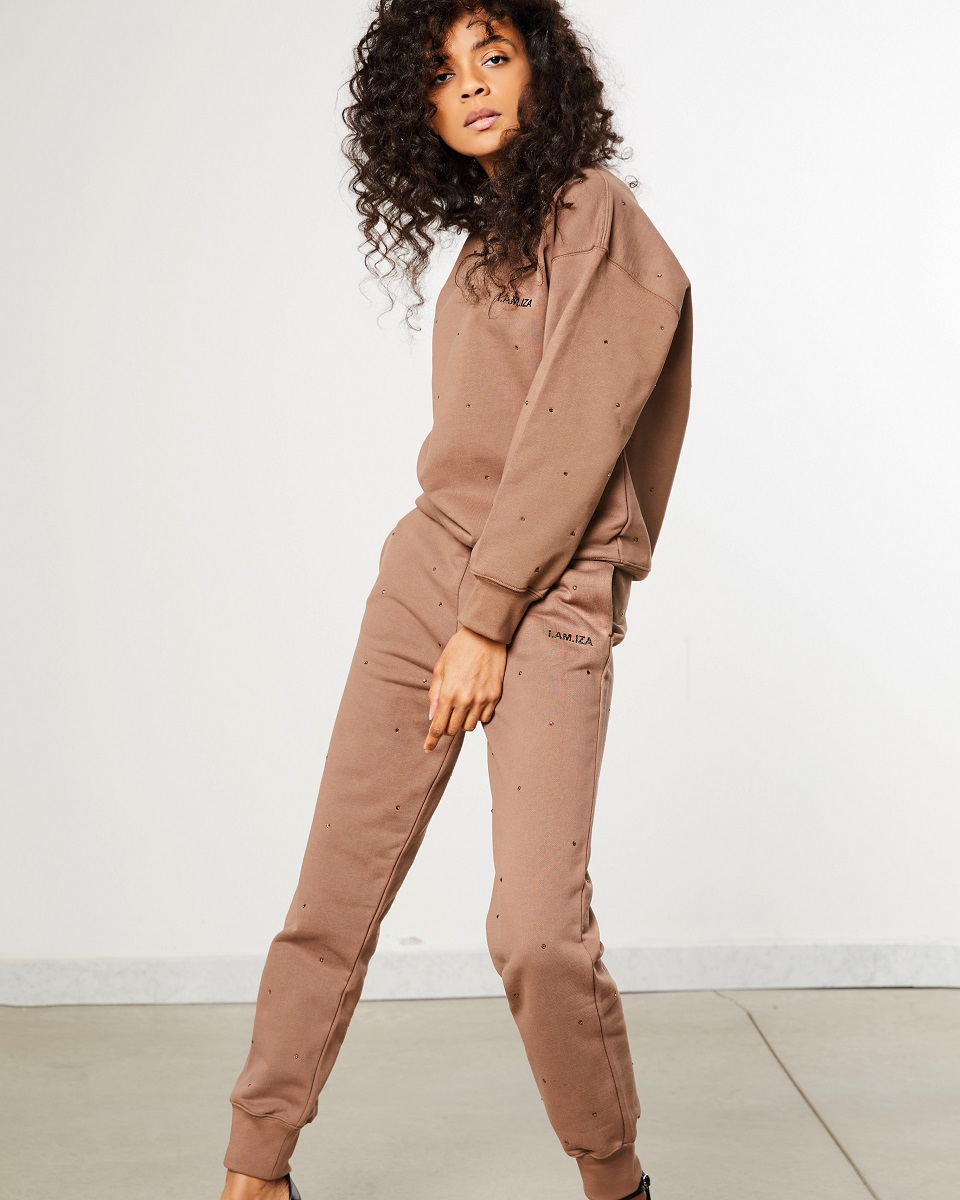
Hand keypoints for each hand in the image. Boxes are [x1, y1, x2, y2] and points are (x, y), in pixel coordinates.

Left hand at [423, 626, 506, 750]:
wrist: (485, 636)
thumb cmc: (460, 648)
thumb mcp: (440, 668)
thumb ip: (435, 694)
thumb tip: (432, 715)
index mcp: (448, 693)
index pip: (439, 726)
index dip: (432, 740)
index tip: (428, 748)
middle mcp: (465, 700)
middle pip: (454, 730)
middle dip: (447, 728)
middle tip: (446, 719)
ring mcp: (482, 699)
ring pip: (469, 726)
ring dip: (462, 722)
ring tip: (461, 707)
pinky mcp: (495, 696)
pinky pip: (485, 718)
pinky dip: (478, 716)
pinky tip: (474, 704)